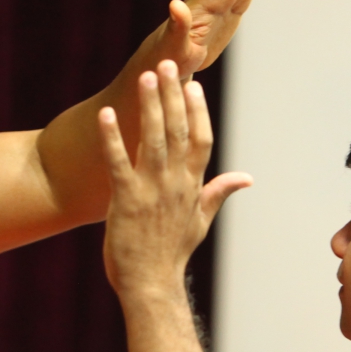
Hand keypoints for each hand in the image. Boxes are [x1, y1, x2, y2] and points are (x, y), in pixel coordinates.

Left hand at [99, 61, 252, 295]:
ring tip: (147, 76)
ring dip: (150, 107)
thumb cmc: (171, 254)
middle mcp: (175, 184)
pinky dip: (112, 138)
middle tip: (169, 64)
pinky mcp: (126, 201)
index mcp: (192, 187)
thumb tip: (245, 178)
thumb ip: (218, 193)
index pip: (201, 139)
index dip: (198, 111)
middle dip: (174, 96)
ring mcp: (151, 191)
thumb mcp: (200, 221)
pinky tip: (105, 115)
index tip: (194, 84)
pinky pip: (118, 163)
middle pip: (179, 131)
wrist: (151, 286)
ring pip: (154, 140)